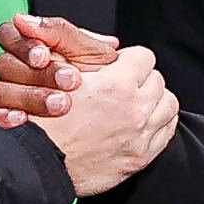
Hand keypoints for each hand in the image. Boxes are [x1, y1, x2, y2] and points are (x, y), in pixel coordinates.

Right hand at [0, 12, 116, 119]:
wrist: (111, 117)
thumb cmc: (99, 82)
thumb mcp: (90, 51)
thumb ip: (60, 31)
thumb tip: (25, 19)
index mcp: (32, 47)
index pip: (9, 35)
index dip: (23, 44)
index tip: (44, 56)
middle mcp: (16, 70)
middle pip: (4, 64)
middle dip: (37, 74)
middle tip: (67, 82)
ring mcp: (8, 97)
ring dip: (29, 97)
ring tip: (59, 105)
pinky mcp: (4, 122)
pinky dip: (1, 119)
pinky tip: (23, 120)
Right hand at [0, 15, 175, 193]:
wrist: (34, 162)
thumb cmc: (39, 117)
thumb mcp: (52, 67)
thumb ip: (77, 43)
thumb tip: (105, 41)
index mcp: (117, 84)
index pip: (143, 56)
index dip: (127, 59)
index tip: (115, 67)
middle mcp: (135, 110)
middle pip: (157, 80)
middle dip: (140, 80)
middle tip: (120, 86)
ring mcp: (140, 136)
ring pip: (168, 106)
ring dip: (153, 101)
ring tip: (133, 105)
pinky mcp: (139, 158)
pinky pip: (166, 134)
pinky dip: (157, 126)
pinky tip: (139, 125)